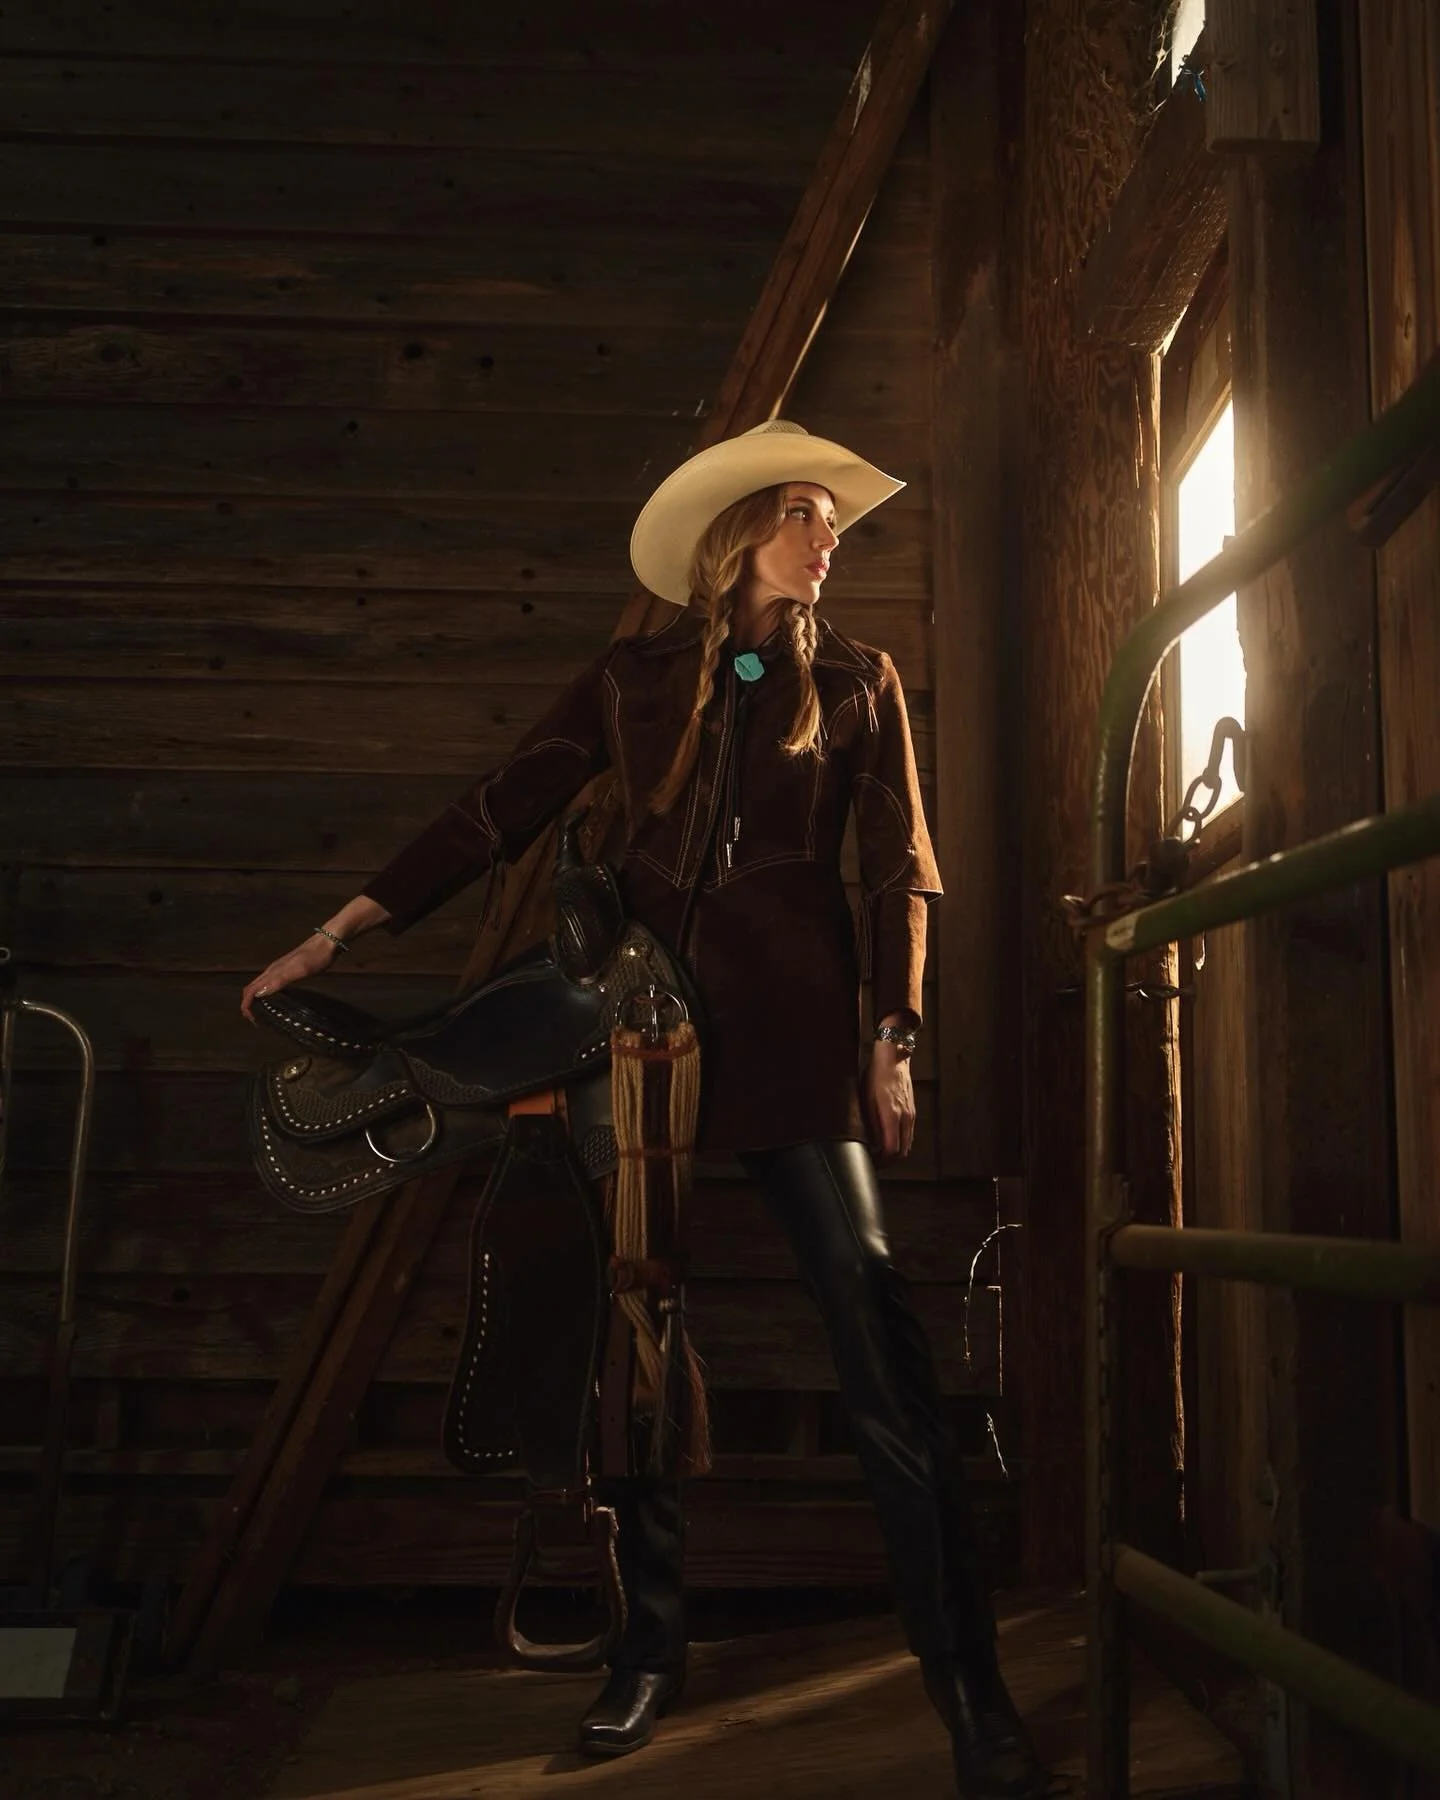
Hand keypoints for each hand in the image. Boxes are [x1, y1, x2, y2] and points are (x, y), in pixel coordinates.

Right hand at [241, 934, 338, 1022]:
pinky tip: (273, 999)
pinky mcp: (287, 970)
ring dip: (254, 998)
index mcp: (273, 972)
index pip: (251, 989)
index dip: (246, 1004)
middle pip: (251, 987)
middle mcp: (272, 970)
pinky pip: (269, 983)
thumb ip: (279, 980)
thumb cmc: (315, 957)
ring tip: (259, 1012)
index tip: (250, 1018)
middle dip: (247, 1003)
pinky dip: (264, 993)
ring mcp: (279, 969)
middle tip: (253, 1019)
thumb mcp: (299, 969)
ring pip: (258, 984)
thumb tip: (259, 993)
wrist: (327, 942)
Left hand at [862, 1038, 915, 1161]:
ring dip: (897, 1151)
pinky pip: (909, 1133)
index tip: (873, 1161)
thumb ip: (872, 1123)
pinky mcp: (912, 1111)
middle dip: (891, 1160)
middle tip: (878, 1161)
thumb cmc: (877, 1077)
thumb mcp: (867, 1099)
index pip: (892, 1149)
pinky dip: (902, 1140)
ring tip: (883, 1151)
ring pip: (908, 1143)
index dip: (883, 1160)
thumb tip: (872, 1142)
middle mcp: (905, 1118)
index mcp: (892, 1116)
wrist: (894, 1060)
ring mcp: (911, 1115)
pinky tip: (890, 1137)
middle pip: (903, 1151)